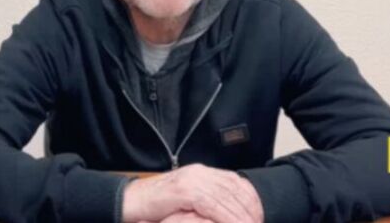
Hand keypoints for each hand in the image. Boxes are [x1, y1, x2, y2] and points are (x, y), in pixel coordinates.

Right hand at [122, 164, 263, 222]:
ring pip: (226, 198)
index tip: (259, 212)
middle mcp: (198, 173)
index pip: (233, 181)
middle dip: (250, 207)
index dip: (249, 197)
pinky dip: (227, 217)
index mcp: (200, 172)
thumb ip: (203, 198)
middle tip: (260, 221)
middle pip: (233, 188)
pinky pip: (213, 206)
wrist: (130, 201)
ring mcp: (191, 181)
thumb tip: (224, 208)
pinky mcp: (184, 192)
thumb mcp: (184, 197)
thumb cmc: (155, 204)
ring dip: (242, 215)